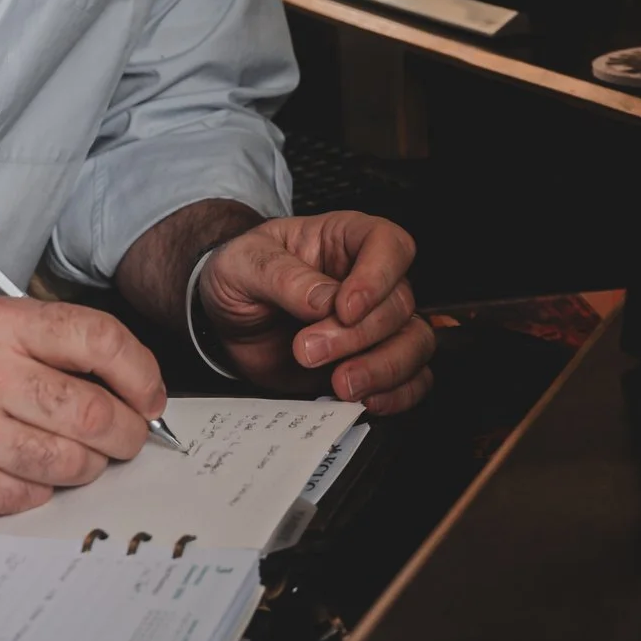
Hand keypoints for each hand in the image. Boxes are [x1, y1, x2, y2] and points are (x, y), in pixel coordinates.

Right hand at [0, 297, 168, 524]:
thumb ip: (58, 347)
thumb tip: (138, 388)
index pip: (99, 340)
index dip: (141, 374)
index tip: (151, 398)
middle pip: (95, 412)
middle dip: (127, 434)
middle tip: (126, 438)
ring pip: (71, 463)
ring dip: (86, 466)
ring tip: (71, 455)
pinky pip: (33, 496)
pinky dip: (39, 488)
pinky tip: (17, 469)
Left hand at [197, 211, 434, 413]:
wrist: (225, 321)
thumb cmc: (239, 275)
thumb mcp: (243, 263)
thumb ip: (282, 277)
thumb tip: (323, 300)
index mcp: (345, 239)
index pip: (389, 245)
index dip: (377, 278)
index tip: (344, 309)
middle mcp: (370, 280)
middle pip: (400, 303)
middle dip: (357, 335)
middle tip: (307, 350)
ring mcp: (374, 324)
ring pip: (415, 343)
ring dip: (383, 368)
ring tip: (340, 384)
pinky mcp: (370, 363)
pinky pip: (411, 379)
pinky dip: (397, 395)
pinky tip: (364, 400)